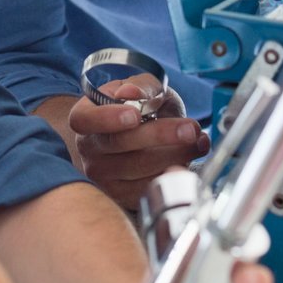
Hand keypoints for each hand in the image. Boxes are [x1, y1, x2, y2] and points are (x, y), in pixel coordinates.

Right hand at [71, 75, 208, 209]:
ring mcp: (103, 175)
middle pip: (119, 144)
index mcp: (85, 116)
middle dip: (159, 135)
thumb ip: (140, 87)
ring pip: (138, 169)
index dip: (108, 118)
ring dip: (174, 155)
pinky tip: (189, 160)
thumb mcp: (143, 89)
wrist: (142, 134)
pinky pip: (148, 187)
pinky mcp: (122, 195)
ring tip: (198, 141)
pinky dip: (172, 174)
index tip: (135, 115)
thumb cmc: (139, 108)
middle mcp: (89, 148)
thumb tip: (130, 93)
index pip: (84, 119)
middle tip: (189, 129)